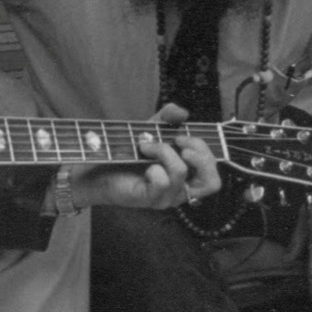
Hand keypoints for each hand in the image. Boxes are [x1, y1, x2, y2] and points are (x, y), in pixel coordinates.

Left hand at [71, 103, 221, 209]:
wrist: (98, 167)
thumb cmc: (127, 153)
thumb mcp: (151, 130)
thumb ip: (167, 118)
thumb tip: (182, 112)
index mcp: (187, 178)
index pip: (213, 172)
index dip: (203, 150)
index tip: (180, 136)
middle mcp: (180, 191)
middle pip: (212, 181)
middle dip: (198, 153)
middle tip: (177, 141)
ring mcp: (166, 198)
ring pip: (181, 172)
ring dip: (163, 151)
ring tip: (145, 147)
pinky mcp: (149, 199)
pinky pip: (162, 181)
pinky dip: (153, 166)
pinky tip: (143, 165)